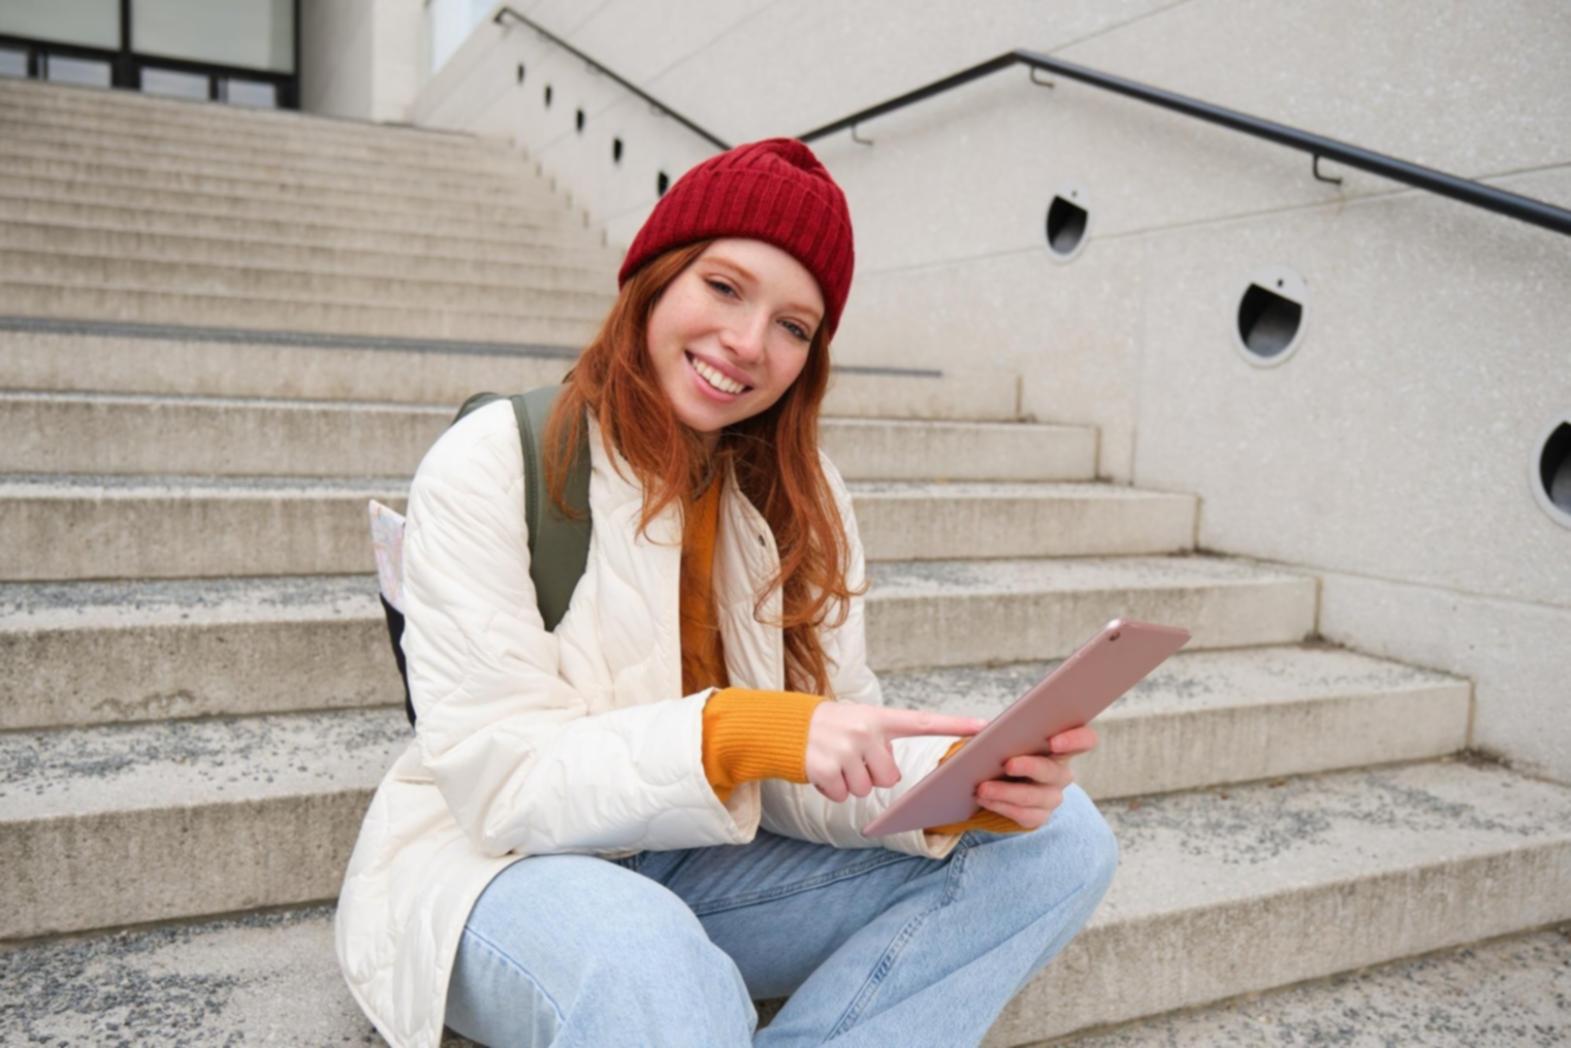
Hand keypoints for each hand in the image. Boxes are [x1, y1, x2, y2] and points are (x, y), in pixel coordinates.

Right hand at [807, 703, 987, 802]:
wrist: (784, 727)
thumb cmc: (830, 729)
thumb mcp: (859, 723)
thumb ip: (882, 741)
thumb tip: (894, 778)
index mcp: (878, 718)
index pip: (923, 722)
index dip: (955, 725)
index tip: (985, 727)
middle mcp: (865, 731)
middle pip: (890, 778)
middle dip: (872, 775)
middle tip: (851, 758)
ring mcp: (845, 750)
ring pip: (866, 790)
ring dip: (850, 784)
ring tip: (835, 762)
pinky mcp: (825, 768)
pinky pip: (843, 796)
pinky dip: (832, 790)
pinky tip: (822, 770)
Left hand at [971, 725, 1098, 829]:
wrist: (985, 781)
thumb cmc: (995, 750)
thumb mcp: (990, 734)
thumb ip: (983, 726)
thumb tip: (979, 726)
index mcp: (1058, 744)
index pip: (1085, 740)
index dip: (1076, 739)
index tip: (1052, 741)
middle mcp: (1060, 772)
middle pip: (1056, 772)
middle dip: (1031, 767)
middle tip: (1007, 764)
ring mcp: (1051, 796)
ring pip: (1037, 797)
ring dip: (1008, 792)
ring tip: (983, 788)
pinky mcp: (1038, 816)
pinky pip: (1025, 815)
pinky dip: (1002, 807)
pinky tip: (984, 799)